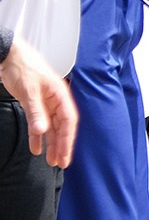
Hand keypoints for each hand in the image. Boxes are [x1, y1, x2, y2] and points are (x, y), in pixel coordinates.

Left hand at [0, 37, 77, 168]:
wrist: (9, 56)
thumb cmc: (22, 67)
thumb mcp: (28, 91)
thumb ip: (35, 111)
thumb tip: (42, 130)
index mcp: (60, 94)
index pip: (68, 121)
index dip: (67, 140)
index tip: (65, 156)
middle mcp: (56, 100)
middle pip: (62, 126)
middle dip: (61, 145)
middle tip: (61, 163)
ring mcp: (46, 102)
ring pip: (51, 127)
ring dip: (51, 143)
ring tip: (51, 160)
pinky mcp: (35, 104)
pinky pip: (39, 123)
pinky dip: (37, 136)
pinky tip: (36, 148)